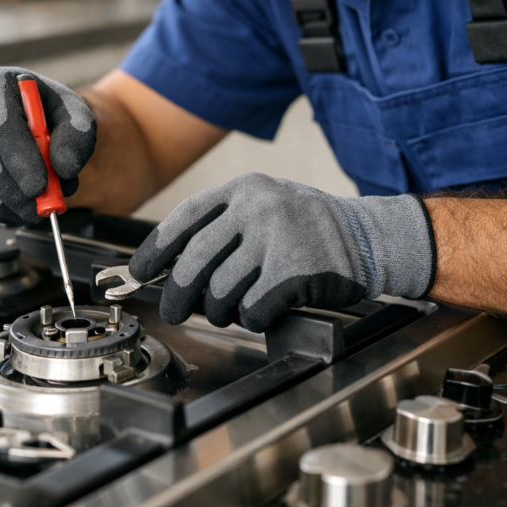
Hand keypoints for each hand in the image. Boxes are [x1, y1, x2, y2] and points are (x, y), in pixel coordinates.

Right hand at [0, 67, 95, 224]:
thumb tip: (62, 169)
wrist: (25, 116)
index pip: (0, 124)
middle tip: (36, 210)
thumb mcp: (75, 115)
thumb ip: (77, 138)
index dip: (20, 160)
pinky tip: (8, 209)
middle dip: (10, 190)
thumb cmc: (48, 112)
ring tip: (28, 212)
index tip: (41, 186)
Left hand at [130, 173, 434, 331]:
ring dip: (220, 311)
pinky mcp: (293, 272)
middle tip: (173, 311)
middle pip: (194, 261)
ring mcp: (276, 238)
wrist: (368, 238)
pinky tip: (264, 309)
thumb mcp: (265, 207)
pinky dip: (251, 317)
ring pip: (220, 291)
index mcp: (243, 189)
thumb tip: (169, 267)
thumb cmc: (309, 228)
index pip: (184, 219)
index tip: (139, 272)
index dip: (155, 249)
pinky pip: (251, 308)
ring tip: (232, 309)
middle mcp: (256, 208)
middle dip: (177, 294)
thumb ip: (222, 228)